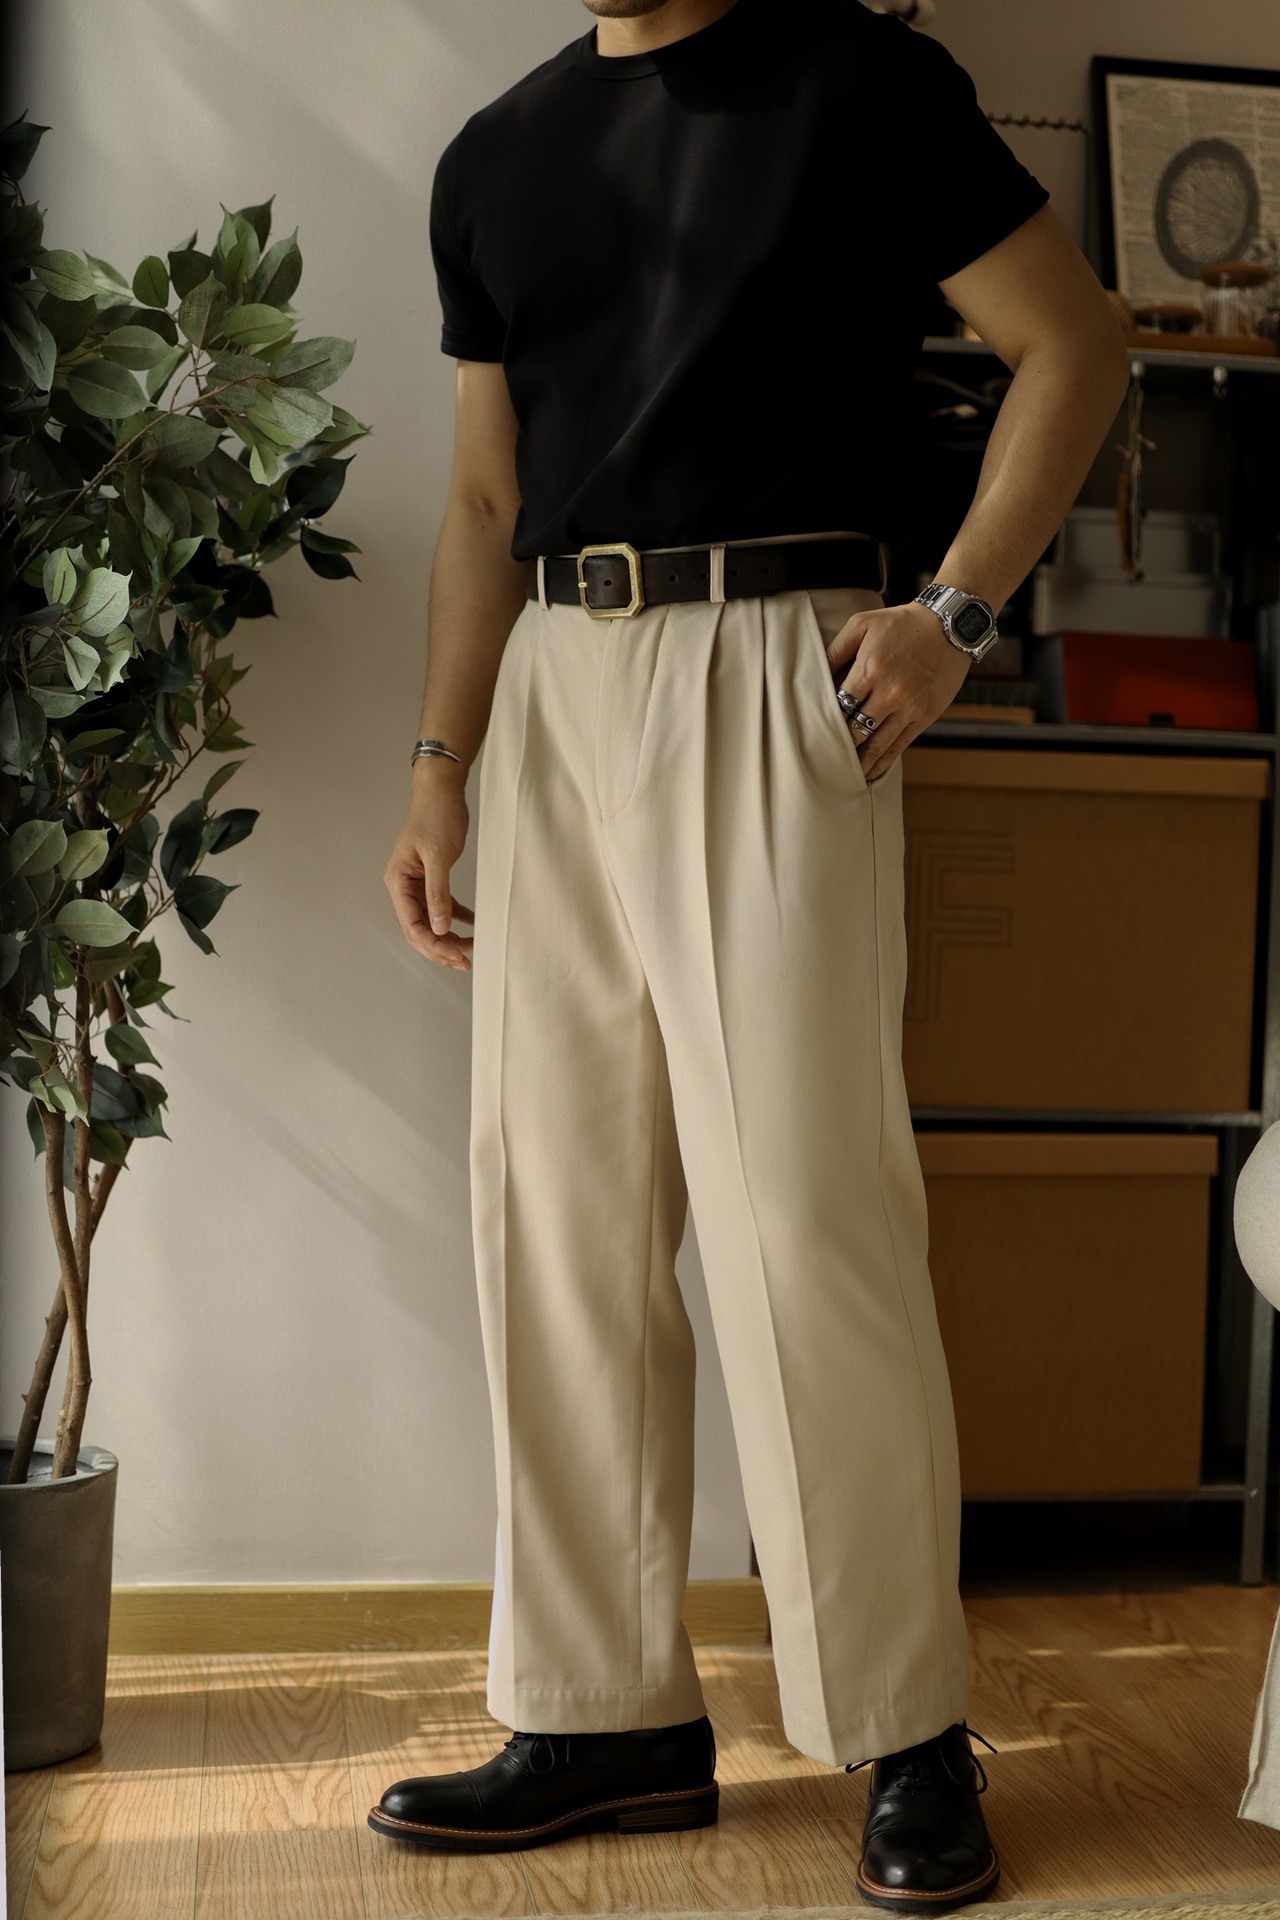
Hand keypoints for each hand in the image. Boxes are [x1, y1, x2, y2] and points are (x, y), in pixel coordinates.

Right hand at [383, 759, 474, 971]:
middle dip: (441, 948)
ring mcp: (417, 882)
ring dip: (450, 936)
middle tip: (467, 962)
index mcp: (398, 882)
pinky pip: (443, 905)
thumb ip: (438, 893)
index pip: (412, 926)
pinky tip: (474, 925)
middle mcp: (404, 886)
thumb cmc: (436, 816)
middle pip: (420, 929)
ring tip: (473, 947)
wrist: (441, 789)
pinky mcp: (433, 876)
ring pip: (431, 920)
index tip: (458, 956)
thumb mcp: (439, 856)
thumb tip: (441, 928)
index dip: (434, 945)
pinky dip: (458, 917)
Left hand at [826, 601, 971, 781]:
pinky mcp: (925, 717)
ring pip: (877, 744)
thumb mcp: (863, 624)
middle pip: (856, 729)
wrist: (951, 626)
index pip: (840, 704)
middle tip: (821, 761)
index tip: (813, 733)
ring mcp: (910, 707)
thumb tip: (813, 673)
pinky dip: (883, 763)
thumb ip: (836, 649)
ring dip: (859, 763)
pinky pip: (900, 746)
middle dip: (838, 746)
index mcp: (871, 668)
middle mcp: (891, 691)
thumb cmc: (902, 623)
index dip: (825, 720)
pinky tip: (870, 774)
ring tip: (841, 778)